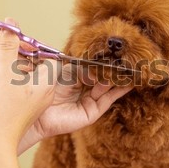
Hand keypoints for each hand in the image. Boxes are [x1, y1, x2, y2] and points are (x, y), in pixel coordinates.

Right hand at [0, 18, 58, 147]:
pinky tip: (5, 79)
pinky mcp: (28, 106)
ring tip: (8, 64)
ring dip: (22, 66)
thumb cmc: (1, 110)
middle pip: (44, 64)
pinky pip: (28, 85)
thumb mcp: (3, 73)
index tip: (23, 44)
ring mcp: (38, 99)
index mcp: (47, 83)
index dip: (38, 48)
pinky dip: (18, 78)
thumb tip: (11, 23)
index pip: (52, 57)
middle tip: (14, 50)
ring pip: (35, 75)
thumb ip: (8, 47)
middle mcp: (47, 91)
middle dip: (29, 55)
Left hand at [18, 63, 132, 152]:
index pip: (96, 67)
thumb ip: (83, 69)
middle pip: (104, 77)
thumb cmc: (46, 90)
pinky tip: (129, 83)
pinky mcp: (93, 112)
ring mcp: (90, 101)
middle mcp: (86, 89)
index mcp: (78, 77)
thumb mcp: (66, 73)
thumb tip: (97, 72)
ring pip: (108, 87)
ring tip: (131, 69)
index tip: (117, 54)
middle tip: (129, 61)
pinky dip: (119, 91)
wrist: (37, 113)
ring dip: (118, 78)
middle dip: (115, 70)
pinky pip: (108, 99)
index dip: (106, 62)